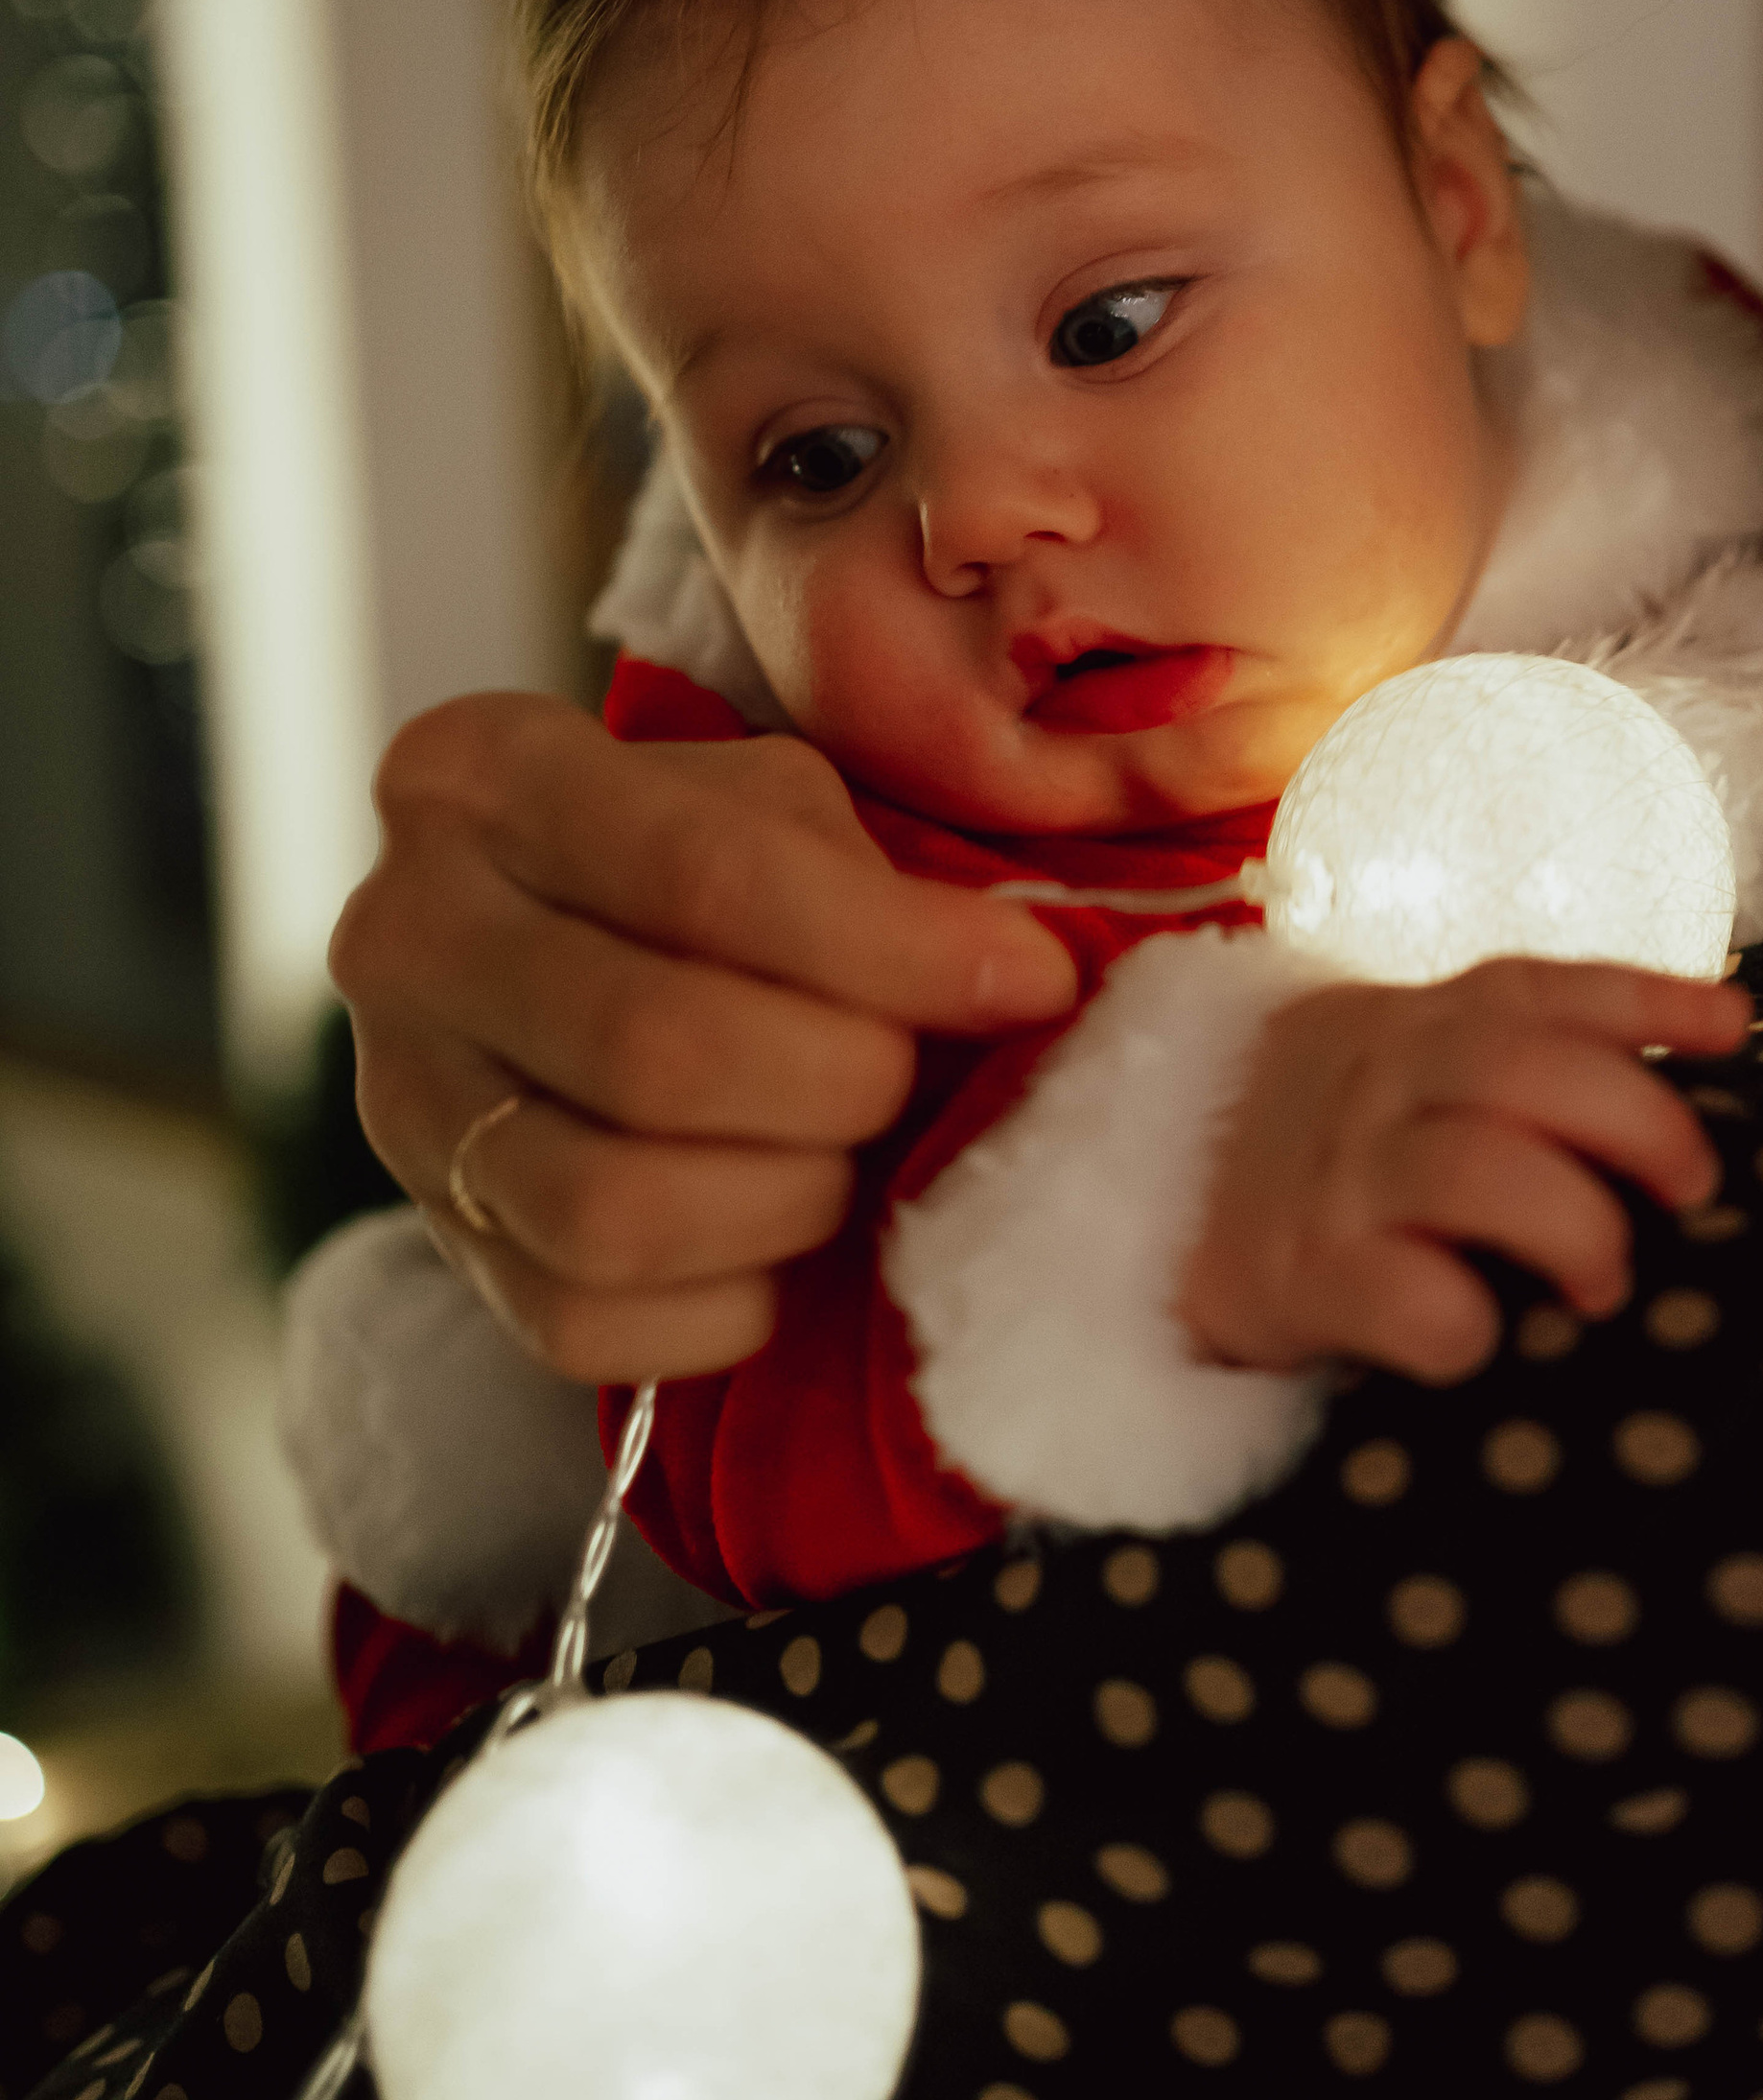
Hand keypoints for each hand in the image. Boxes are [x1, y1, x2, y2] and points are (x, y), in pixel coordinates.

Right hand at [329, 694, 1077, 1383]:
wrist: (572, 959)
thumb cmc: (703, 869)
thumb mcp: (770, 808)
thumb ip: (867, 882)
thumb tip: (1017, 984)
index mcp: (482, 775)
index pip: (705, 873)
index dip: (890, 947)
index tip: (1028, 984)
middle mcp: (402, 932)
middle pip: (654, 1047)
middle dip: (837, 1080)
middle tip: (903, 1079)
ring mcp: (397, 1101)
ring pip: (609, 1207)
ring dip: (782, 1199)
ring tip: (837, 1158)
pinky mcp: (436, 1243)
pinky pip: (586, 1324)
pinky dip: (722, 1303)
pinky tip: (772, 1245)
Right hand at [1178, 958, 1752, 1383]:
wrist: (1139, 1220)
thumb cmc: (1332, 1157)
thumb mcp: (1406, 1077)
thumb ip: (1519, 1064)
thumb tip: (1712, 1056)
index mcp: (1415, 1026)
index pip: (1536, 989)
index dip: (1643, 998)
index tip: (1734, 1027)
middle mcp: (1376, 1082)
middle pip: (1524, 1068)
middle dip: (1636, 1121)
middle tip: (1692, 1189)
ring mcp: (1333, 1177)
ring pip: (1474, 1169)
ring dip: (1570, 1223)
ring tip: (1605, 1285)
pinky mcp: (1293, 1276)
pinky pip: (1400, 1297)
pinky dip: (1460, 1322)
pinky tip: (1487, 1342)